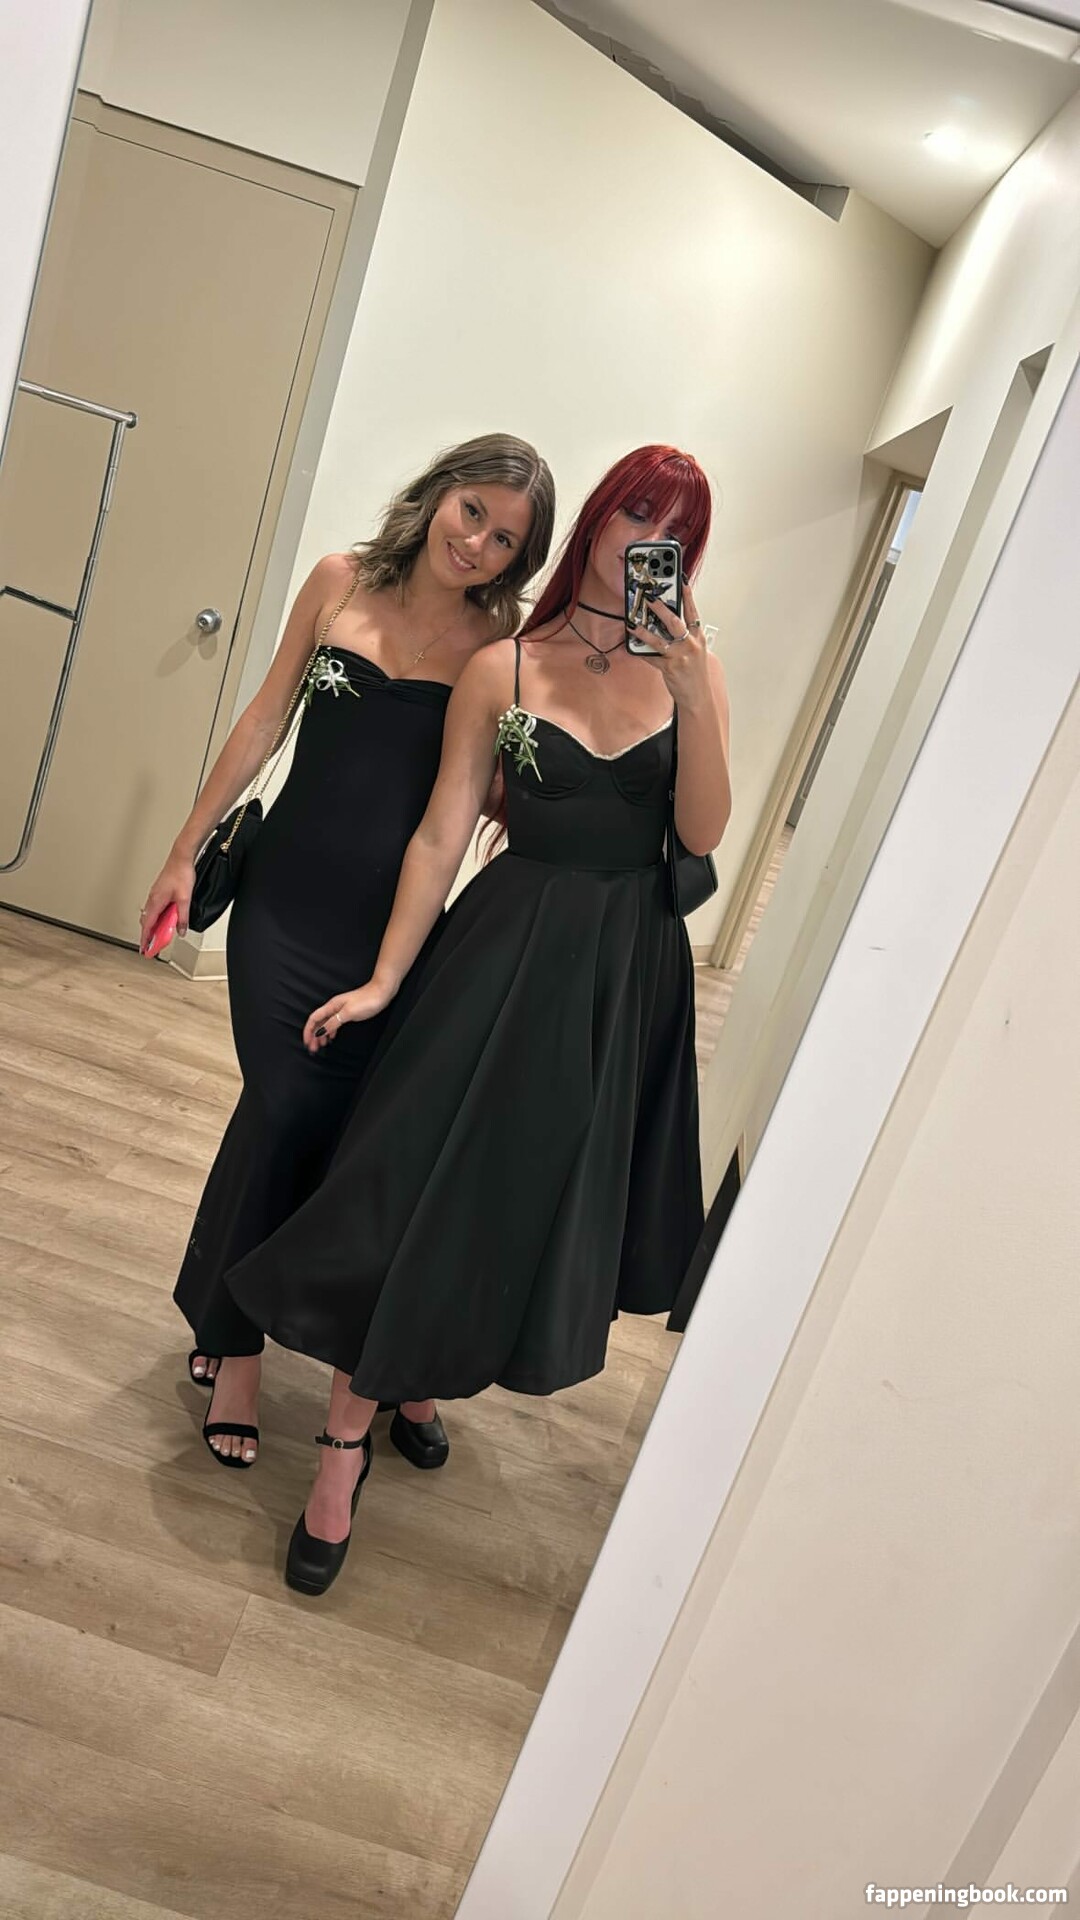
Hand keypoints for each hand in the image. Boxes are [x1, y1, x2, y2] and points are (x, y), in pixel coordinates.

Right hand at [139, 852, 195, 949]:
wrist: (181, 857)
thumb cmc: (180, 873)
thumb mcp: (185, 899)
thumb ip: (182, 917)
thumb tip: (181, 931)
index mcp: (155, 902)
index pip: (147, 926)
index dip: (145, 939)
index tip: (145, 949)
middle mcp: (152, 899)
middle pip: (147, 921)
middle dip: (148, 935)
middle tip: (151, 945)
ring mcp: (155, 894)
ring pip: (150, 914)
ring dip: (153, 926)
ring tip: (158, 935)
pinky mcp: (160, 891)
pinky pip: (155, 908)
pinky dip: (157, 917)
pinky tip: (165, 918)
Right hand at [303, 979, 396, 1052]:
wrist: (381, 992)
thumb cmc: (367, 1000)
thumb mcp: (348, 1013)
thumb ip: (333, 1023)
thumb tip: (320, 1031)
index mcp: (332, 1006)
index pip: (313, 1019)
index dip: (308, 1031)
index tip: (307, 1043)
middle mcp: (334, 1007)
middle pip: (318, 1022)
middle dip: (313, 1036)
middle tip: (314, 1049)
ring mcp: (341, 1009)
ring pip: (326, 1023)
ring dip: (321, 1034)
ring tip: (321, 1045)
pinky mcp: (348, 1012)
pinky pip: (334, 1023)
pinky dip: (330, 1031)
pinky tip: (332, 1036)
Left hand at [637, 582, 712, 710]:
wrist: (698, 696)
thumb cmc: (696, 673)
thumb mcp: (696, 651)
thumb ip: (685, 636)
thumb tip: (666, 623)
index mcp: (698, 637)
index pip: (692, 612)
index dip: (687, 596)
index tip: (681, 581)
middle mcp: (690, 645)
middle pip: (674, 622)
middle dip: (660, 608)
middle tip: (648, 598)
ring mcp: (679, 656)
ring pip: (659, 640)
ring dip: (644, 631)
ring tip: (633, 624)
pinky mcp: (669, 668)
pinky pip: (651, 657)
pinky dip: (640, 652)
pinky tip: (631, 647)